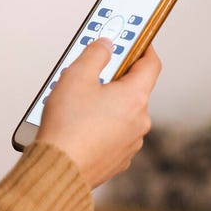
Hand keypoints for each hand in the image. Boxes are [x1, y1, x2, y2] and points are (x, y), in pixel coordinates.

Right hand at [36, 39, 161, 188]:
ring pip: (122, 114)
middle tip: (93, 72)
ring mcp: (130, 143)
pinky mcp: (117, 160)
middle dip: (114, 79)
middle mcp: (139, 122)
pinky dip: (101, 127)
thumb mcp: (76, 76)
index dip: (144, 48)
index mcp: (135, 98)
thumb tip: (105, 46)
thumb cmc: (67, 127)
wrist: (58, 169)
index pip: (151, 64)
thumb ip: (95, 54)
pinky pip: (114, 135)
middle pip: (133, 90)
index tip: (135, 41)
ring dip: (106, 104)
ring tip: (78, 103)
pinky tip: (79, 126)